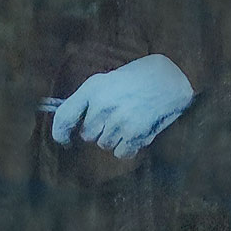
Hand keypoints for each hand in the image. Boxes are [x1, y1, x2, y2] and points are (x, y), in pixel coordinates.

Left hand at [47, 54, 195, 158]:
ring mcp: (118, 120)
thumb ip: (87, 101)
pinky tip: (137, 130)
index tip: (64, 140)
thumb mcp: (107, 80)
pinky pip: (121, 152)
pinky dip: (129, 147)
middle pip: (87, 135)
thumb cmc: (137, 79)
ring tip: (129, 120)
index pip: (64, 117)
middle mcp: (102, 105)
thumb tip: (71, 125)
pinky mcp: (135, 133)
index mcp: (92, 89)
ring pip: (105, 144)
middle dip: (98, 131)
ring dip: (115, 138)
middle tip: (115, 118)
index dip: (60, 133)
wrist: (170, 78)